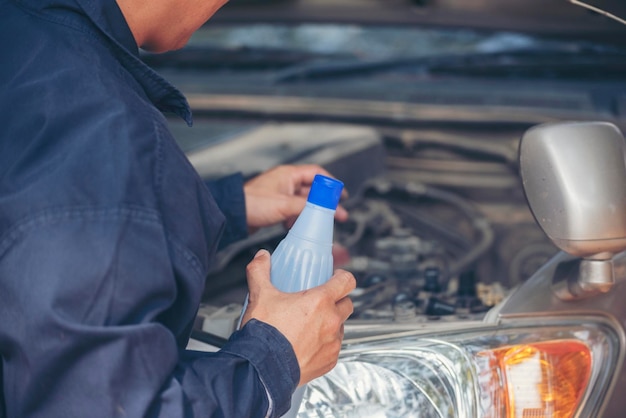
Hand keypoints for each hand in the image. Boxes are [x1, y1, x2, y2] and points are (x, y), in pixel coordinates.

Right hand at [240, 250, 354, 385]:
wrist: (262, 370)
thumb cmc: (264, 334)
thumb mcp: (260, 296)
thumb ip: (260, 272)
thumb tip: (261, 257)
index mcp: (320, 301)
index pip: (347, 281)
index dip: (342, 277)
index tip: (335, 278)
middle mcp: (331, 321)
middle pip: (348, 304)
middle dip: (338, 300)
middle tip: (321, 302)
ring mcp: (332, 343)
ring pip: (341, 327)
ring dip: (331, 323)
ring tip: (311, 325)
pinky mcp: (330, 361)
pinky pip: (334, 348)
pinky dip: (325, 344)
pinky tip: (308, 344)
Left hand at [243, 165, 347, 232]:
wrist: (232, 214)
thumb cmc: (252, 204)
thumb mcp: (284, 205)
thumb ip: (306, 206)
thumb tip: (321, 209)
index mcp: (288, 175)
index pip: (316, 174)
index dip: (330, 184)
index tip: (340, 195)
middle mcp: (285, 182)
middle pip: (312, 191)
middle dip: (325, 204)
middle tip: (337, 214)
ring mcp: (280, 194)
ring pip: (303, 203)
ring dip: (311, 213)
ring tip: (319, 224)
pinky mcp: (275, 206)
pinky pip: (293, 211)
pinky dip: (298, 218)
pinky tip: (298, 226)